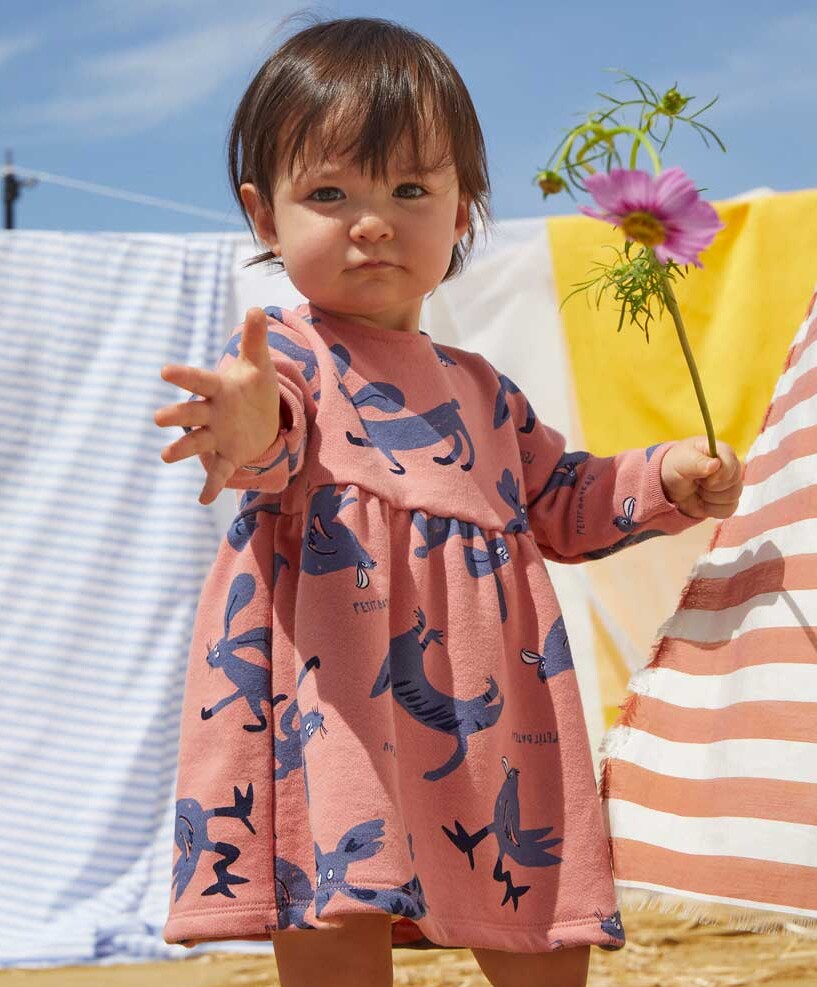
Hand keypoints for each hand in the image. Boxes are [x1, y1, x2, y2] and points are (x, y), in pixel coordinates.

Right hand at [154, 307, 279, 504]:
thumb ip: (255, 339)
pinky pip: (217, 471)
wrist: (262, 415)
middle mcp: (211, 413)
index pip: (200, 381)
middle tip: (158, 418)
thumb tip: (258, 309)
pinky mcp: (227, 455)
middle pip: (192, 414)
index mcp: (218, 388)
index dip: (184, 377)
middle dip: (177, 416)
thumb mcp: (259, 364)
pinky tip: (203, 500)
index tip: (164, 372)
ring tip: (165, 456)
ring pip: (197, 443)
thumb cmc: (254, 386)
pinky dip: (211, 485)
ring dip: (182, 450)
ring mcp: (217, 435)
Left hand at [660, 436, 742, 518]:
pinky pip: (729, 510)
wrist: (670, 486)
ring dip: (710, 498)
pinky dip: (712, 509)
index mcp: (720, 451)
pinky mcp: (728, 500)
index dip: (720, 475)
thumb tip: (715, 464)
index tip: (702, 478)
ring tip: (698, 489)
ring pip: (732, 497)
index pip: (732, 463)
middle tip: (697, 482)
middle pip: (735, 483)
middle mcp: (730, 466)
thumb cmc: (676, 467)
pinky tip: (702, 501)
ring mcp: (731, 484)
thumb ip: (697, 462)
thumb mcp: (680, 462)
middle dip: (711, 487)